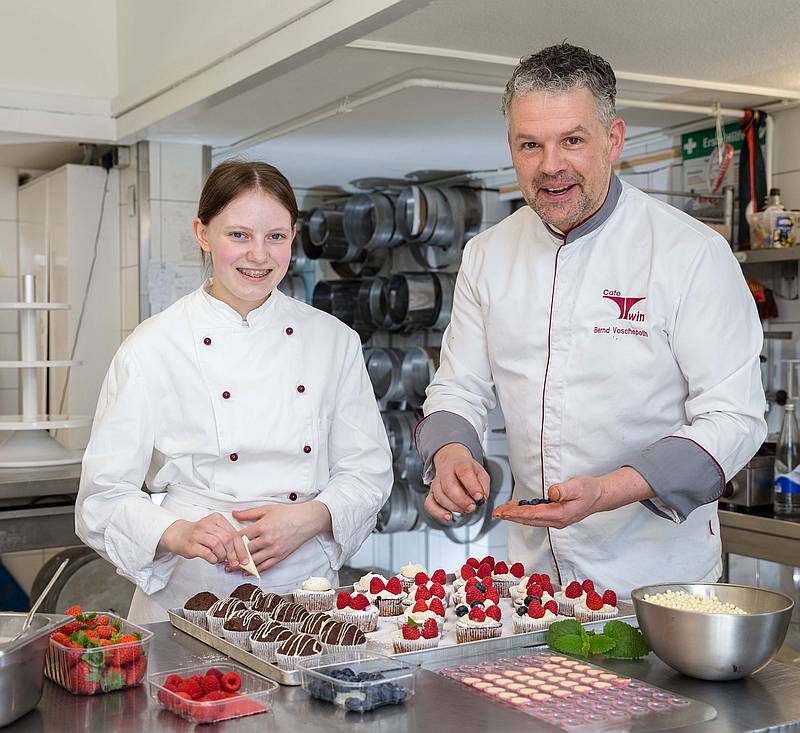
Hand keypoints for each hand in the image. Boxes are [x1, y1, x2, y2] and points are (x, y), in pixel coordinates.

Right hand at [158, 513, 248, 566]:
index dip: (241, 549)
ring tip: (220, 559)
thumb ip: (228, 539)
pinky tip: (213, 559)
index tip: (245, 559)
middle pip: (227, 539)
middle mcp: (207, 524)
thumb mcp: (215, 531)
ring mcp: (198, 533)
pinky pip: (207, 553)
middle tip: (234, 562)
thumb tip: (242, 554)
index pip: (234, 534)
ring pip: (218, 545)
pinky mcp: (191, 544)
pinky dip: (213, 559)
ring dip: (222, 556)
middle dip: (233, 554)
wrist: (177, 534)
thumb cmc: (199, 535)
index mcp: (217, 519)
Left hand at [230, 501, 331, 572]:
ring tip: (230, 569)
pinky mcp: (280, 556)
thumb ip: (249, 513)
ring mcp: (274, 549)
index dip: (230, 542)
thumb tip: (233, 514)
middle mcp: (267, 540)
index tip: (223, 545)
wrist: (306, 520)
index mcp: (262, 526)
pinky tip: (246, 573)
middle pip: (245, 551)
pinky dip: (254, 571)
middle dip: (233, 556)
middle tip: (222, 560)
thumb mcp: (267, 509)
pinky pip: (265, 567)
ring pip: (253, 562)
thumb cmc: (288, 513)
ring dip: (240, 566)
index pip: (241, 537)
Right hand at [424, 443, 489, 521]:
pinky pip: (429, 504)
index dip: (473, 486)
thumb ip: (483, 486)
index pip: (464, 473)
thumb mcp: (480, 473)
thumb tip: (482, 499)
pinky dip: (438, 512)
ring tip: (465, 510)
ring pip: (439, 496)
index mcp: (460, 465)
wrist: (451, 463)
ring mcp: (437, 483)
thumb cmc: (467, 471)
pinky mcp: (431, 493)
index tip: (479, 497)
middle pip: (449, 486)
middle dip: (462, 500)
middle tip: (472, 507)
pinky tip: (448, 516)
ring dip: (453, 507)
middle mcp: (446, 473)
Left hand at [492, 468, 653, 528]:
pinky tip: (516, 508)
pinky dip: (523, 514)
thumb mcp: (579, 486)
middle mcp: (556, 521)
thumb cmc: (590, 490)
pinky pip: (535, 517)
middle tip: (495, 513)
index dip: (517, 512)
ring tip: (501, 511)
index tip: (504, 511)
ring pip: (531, 520)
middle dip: (511, 516)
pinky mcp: (554, 517)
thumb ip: (564, 490)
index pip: (534, 514)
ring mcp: (555, 520)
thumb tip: (551, 493)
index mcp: (561, 514)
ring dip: (515, 516)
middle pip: (529, 520)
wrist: (600, 496)